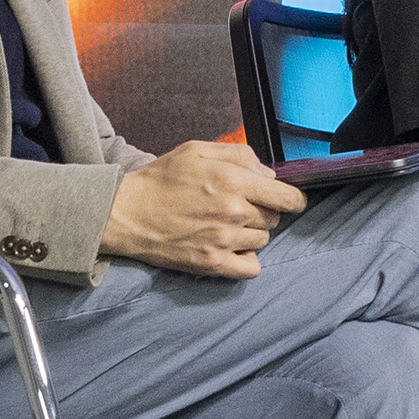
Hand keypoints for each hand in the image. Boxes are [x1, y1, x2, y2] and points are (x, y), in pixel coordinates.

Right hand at [101, 139, 306, 277]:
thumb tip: (268, 173)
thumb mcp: (197, 150)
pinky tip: (231, 248)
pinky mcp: (212, 264)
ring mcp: (223, 241)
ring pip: (262, 241)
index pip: (288, 198)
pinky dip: (246, 260)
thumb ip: (239, 155)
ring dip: (251, 234)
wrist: (125, 212)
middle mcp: (233, 212)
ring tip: (224, 225)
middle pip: (274, 219)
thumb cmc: (160, 180)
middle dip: (262, 211)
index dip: (293, 199)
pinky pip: (251, 268)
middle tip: (236, 207)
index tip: (290, 200)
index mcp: (233, 181)